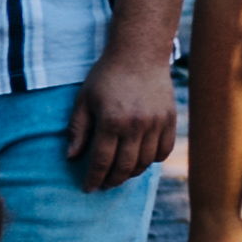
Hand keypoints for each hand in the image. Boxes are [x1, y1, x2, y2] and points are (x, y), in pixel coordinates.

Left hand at [65, 44, 178, 193]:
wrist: (139, 53)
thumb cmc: (107, 75)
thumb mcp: (84, 100)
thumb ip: (78, 129)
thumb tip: (71, 157)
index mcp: (111, 121)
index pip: (101, 161)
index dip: (93, 178)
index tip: (88, 188)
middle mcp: (136, 125)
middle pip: (124, 167)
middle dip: (112, 180)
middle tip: (104, 185)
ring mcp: (156, 123)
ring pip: (145, 162)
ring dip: (132, 173)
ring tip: (121, 174)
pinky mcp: (169, 119)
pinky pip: (163, 150)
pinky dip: (152, 160)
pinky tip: (141, 160)